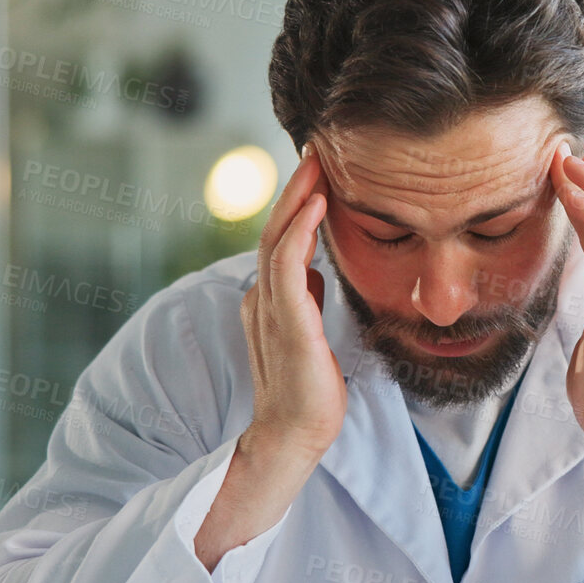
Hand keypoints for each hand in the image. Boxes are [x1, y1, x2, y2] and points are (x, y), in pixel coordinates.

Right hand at [240, 146, 346, 460]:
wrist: (296, 435)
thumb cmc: (310, 391)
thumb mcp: (311, 333)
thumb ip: (306, 300)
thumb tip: (315, 272)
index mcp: (268, 299)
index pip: (283, 238)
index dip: (299, 202)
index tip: (321, 170)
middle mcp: (262, 297)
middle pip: (276, 227)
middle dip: (297, 185)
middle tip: (318, 146)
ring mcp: (269, 307)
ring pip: (277, 236)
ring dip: (298, 195)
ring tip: (318, 162)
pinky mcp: (284, 321)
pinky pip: (286, 263)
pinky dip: (300, 229)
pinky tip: (317, 203)